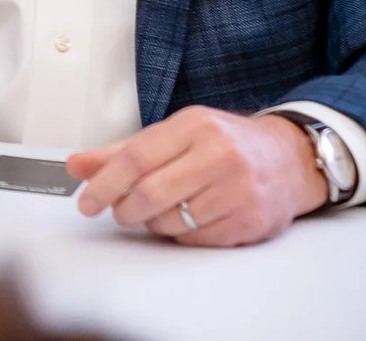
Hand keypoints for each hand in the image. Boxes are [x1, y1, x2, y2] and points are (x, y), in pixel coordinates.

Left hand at [68, 106, 328, 246]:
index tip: (86, 200)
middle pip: (151, 194)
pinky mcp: (251, 221)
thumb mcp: (173, 133)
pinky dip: (179, 235)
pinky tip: (183, 219)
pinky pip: (197, 239)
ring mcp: (239, 190)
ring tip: (155, 211)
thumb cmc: (223, 143)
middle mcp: (220, 156)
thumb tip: (76, 165)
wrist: (288, 158)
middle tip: (119, 211)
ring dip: (152, 223)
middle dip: (124, 209)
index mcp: (195, 126)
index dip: (104, 183)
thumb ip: (122, 150)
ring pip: (172, 221)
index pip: (136, 158)